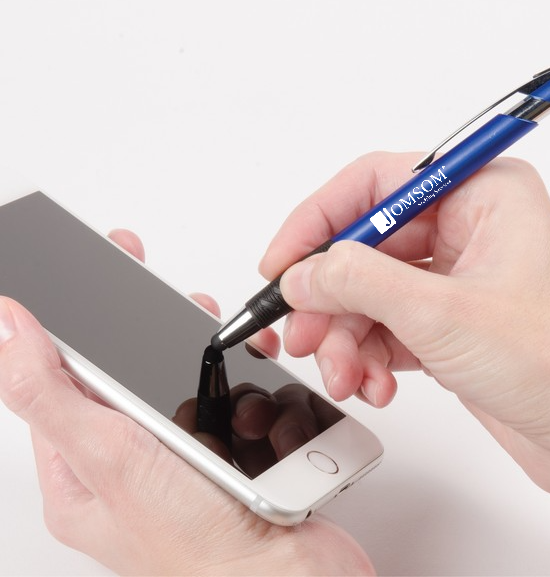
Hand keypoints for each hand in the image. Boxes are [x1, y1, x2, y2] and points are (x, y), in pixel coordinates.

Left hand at [0, 229, 372, 575]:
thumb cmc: (201, 551)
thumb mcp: (110, 460)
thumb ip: (52, 392)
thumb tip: (8, 327)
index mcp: (82, 470)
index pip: (60, 377)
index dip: (70, 321)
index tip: (88, 272)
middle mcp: (130, 464)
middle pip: (125, 373)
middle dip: (142, 326)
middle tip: (157, 289)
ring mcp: (184, 458)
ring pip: (181, 380)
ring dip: (199, 350)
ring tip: (215, 331)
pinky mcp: (231, 452)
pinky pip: (228, 397)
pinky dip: (242, 374)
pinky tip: (254, 369)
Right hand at [260, 152, 549, 508]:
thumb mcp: (443, 315)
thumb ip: (360, 283)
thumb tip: (303, 273)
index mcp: (479, 195)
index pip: (372, 185)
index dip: (317, 221)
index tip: (281, 260)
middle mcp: (465, 229)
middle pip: (363, 247)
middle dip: (328, 297)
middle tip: (299, 331)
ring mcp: (452, 279)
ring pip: (367, 293)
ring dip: (343, 337)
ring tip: (342, 374)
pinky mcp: (444, 322)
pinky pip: (383, 327)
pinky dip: (367, 357)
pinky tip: (374, 384)